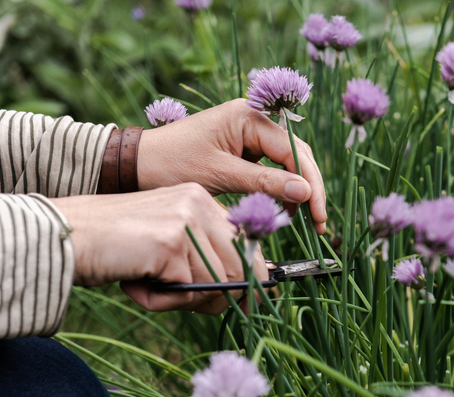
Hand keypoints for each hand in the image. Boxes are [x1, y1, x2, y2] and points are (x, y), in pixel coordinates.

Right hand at [51, 183, 267, 314]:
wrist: (62, 237)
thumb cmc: (113, 248)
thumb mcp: (166, 246)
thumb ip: (202, 259)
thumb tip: (247, 292)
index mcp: (200, 199)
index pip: (249, 244)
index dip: (252, 277)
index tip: (249, 300)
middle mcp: (199, 203)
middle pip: (242, 268)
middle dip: (218, 298)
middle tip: (179, 300)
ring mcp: (186, 221)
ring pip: (217, 285)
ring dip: (183, 301)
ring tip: (147, 286)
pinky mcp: (171, 243)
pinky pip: (189, 293)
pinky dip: (162, 301)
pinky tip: (135, 284)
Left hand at [136, 99, 327, 234]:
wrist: (135, 165)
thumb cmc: (171, 163)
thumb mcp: (220, 174)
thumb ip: (264, 183)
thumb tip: (305, 193)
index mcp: (248, 116)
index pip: (293, 151)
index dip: (310, 183)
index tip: (317, 214)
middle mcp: (253, 120)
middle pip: (296, 156)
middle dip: (309, 189)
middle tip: (318, 223)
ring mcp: (248, 136)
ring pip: (287, 165)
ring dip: (296, 192)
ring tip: (303, 221)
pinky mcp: (242, 152)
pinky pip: (271, 170)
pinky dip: (279, 191)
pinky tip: (283, 211)